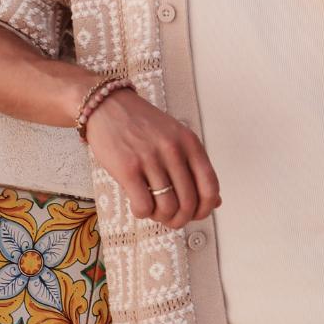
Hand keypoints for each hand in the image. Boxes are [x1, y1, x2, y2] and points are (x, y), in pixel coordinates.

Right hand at [84, 88, 221, 229]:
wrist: (108, 105)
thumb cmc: (142, 125)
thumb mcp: (176, 138)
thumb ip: (195, 167)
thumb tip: (215, 201)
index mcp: (190, 143)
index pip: (210, 187)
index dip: (206, 209)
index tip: (196, 214)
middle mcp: (174, 150)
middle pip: (189, 203)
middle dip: (180, 219)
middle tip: (170, 217)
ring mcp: (150, 158)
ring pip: (167, 208)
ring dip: (161, 217)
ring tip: (153, 209)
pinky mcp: (127, 168)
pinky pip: (144, 206)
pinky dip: (143, 213)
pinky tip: (138, 203)